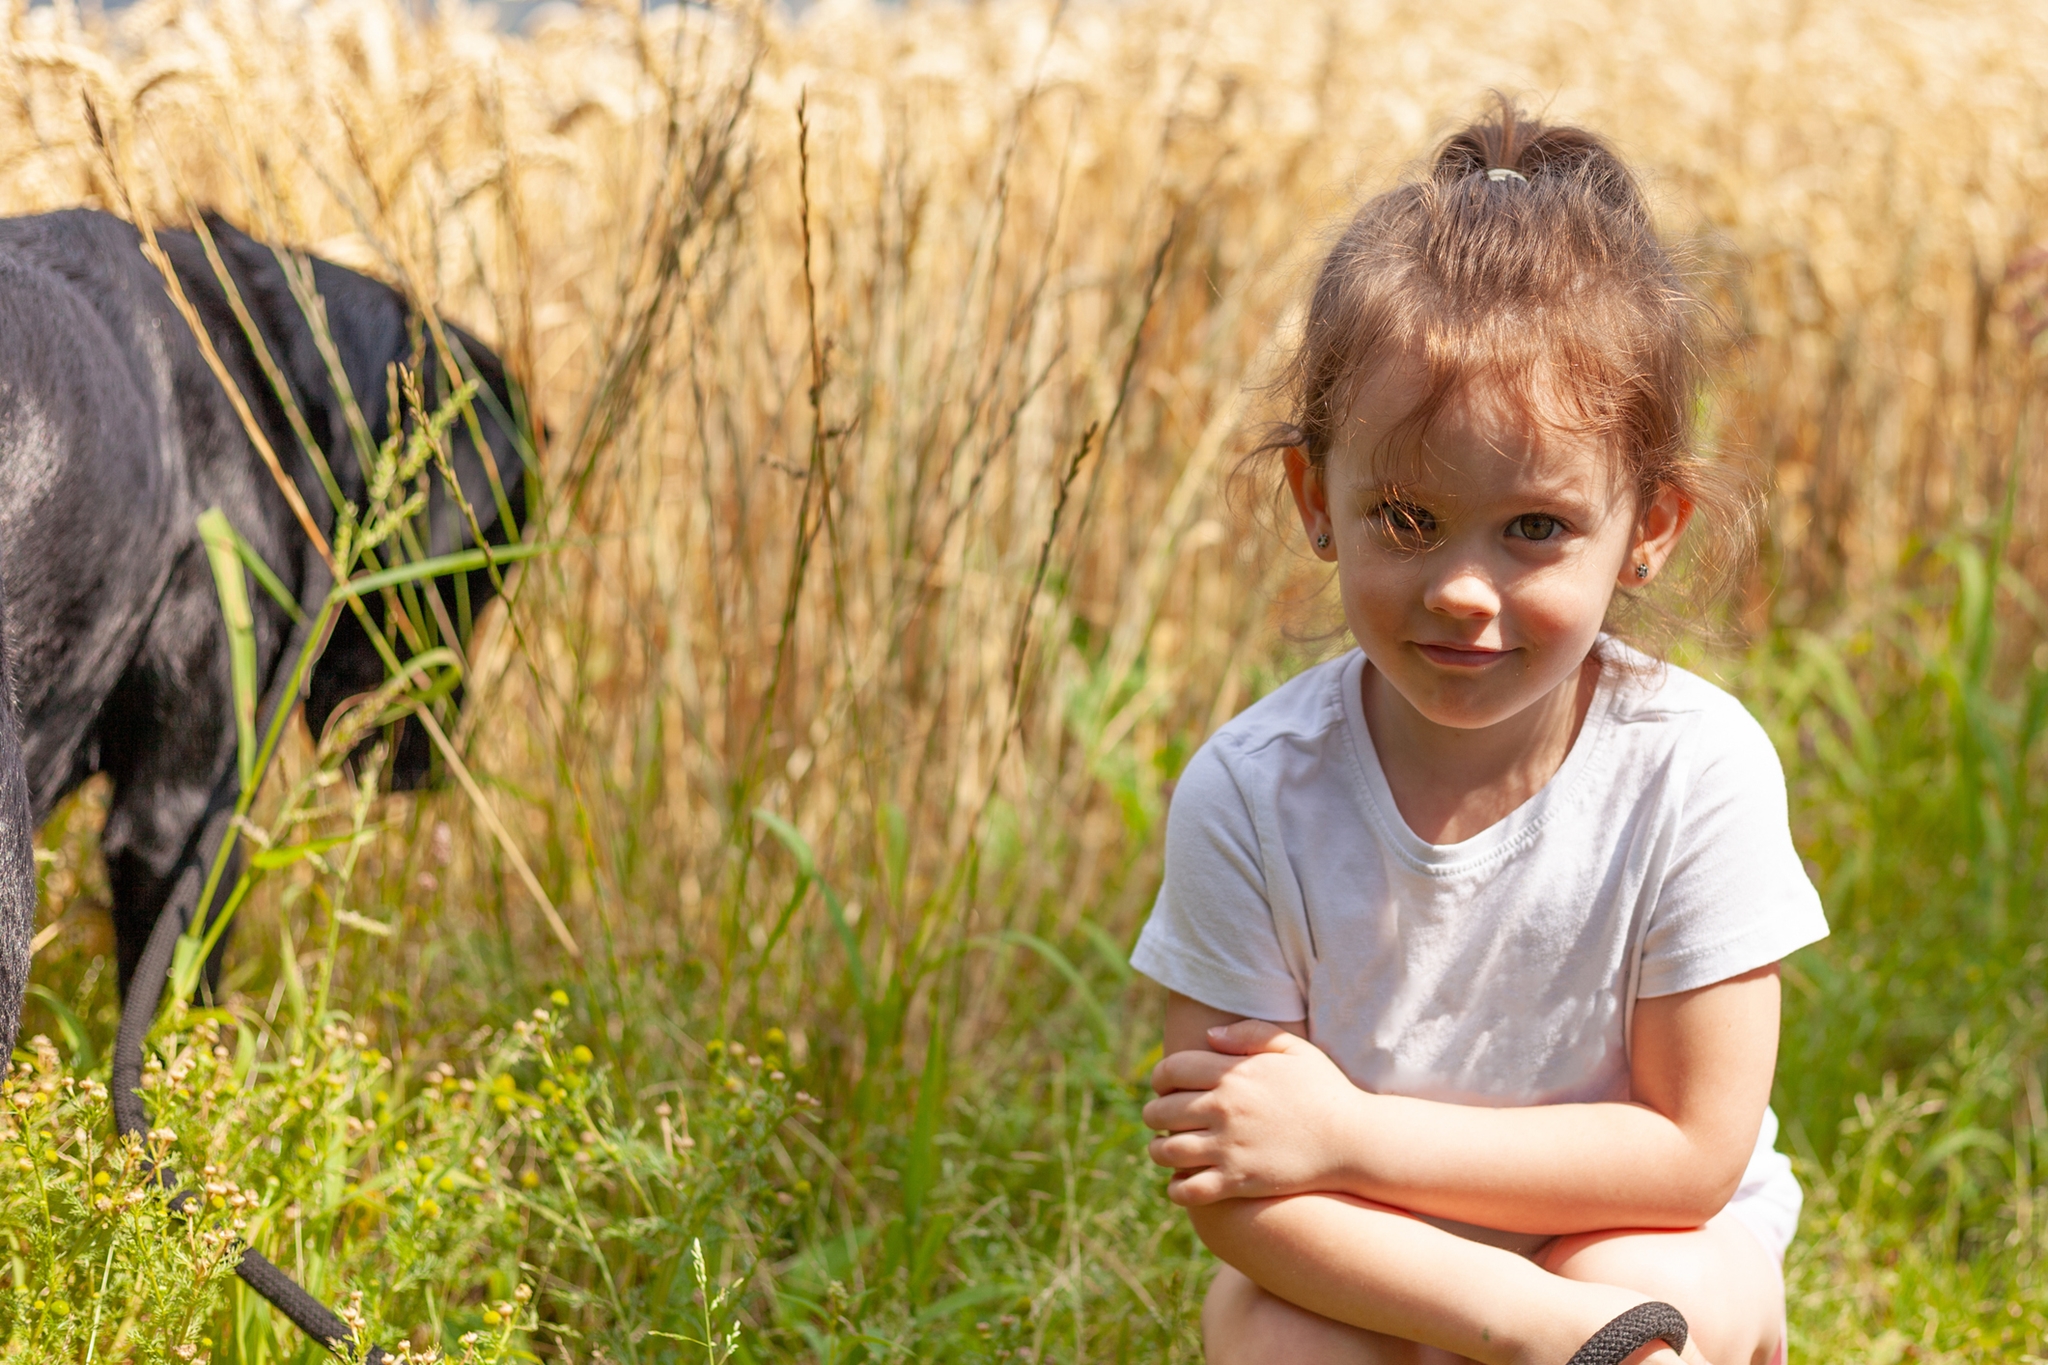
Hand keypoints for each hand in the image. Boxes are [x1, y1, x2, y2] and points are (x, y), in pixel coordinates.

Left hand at [1141, 1020, 1369, 1205]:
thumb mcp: (1294, 1049)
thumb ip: (1251, 1033)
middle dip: (1153, 1115)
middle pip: (1160, 1111)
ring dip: (1158, 1151)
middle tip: (1160, 1119)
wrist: (1353, 1141)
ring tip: (1165, 1151)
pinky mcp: (1238, 1181)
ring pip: (1166, 1152)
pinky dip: (1176, 1188)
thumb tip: (1209, 1036)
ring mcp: (1228, 1147)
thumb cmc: (1325, 1092)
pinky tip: (1180, 1183)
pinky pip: (1188, 1189)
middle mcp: (1223, 1109)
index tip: (1163, 1086)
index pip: (1170, 1070)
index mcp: (1233, 1073)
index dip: (1159, 1078)